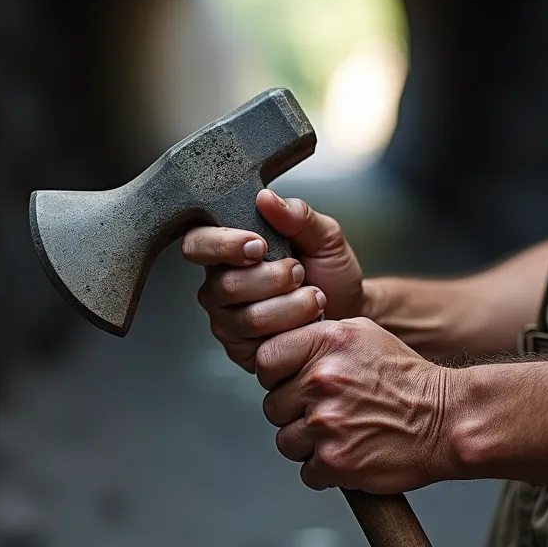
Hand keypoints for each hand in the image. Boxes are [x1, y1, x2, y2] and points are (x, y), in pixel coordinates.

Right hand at [180, 189, 364, 371]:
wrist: (350, 310)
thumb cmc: (329, 271)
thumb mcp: (323, 235)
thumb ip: (297, 215)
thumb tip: (265, 197)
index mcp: (228, 249)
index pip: (197, 243)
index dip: (223, 245)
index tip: (258, 246)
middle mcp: (220, 284)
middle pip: (225, 284)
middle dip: (273, 278)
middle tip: (299, 271)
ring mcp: (228, 319)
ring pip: (247, 316)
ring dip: (291, 305)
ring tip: (312, 295)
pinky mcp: (241, 348)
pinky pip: (259, 342)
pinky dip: (292, 328)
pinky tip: (306, 320)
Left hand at [255, 318, 458, 493]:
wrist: (447, 419)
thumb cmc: (408, 381)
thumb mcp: (363, 335)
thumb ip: (318, 336)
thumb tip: (284, 343)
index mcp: (325, 343)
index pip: (266, 361)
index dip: (275, 377)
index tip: (290, 384)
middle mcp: (321, 380)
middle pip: (273, 406)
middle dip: (294, 413)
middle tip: (328, 413)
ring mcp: (325, 422)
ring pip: (286, 441)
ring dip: (308, 444)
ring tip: (341, 434)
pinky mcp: (334, 460)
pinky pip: (307, 471)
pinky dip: (325, 471)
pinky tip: (349, 454)